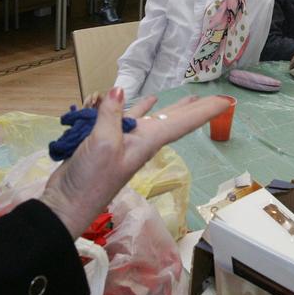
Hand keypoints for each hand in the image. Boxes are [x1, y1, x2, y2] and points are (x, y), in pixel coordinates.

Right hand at [39, 90, 228, 238]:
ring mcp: (125, 143)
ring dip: (169, 108)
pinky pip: (126, 120)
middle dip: (193, 110)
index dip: (204, 111)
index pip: (182, 123)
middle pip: (173, 120)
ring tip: (187, 98)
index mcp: (147, 142)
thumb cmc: (90, 179)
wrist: (67, 205)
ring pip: (153, 119)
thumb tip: (117, 90)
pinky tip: (143, 101)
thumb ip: (111, 115)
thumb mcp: (102, 144)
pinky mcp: (107, 143)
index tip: (226, 101)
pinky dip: (135, 108)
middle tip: (214, 98)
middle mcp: (142, 141)